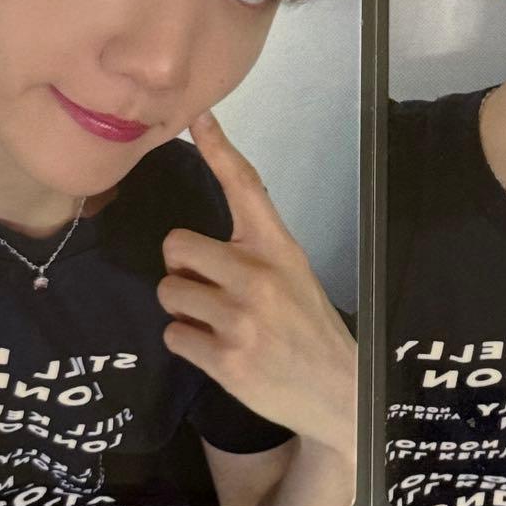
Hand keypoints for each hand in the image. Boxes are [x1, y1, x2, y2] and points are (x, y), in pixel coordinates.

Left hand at [158, 112, 356, 457]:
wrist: (336, 389)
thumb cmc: (306, 324)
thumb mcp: (292, 272)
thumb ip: (250, 252)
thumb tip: (186, 247)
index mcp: (278, 247)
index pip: (244, 187)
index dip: (219, 149)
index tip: (198, 116)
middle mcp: (258, 275)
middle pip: (176, 246)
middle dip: (182, 269)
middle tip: (209, 289)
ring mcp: (242, 319)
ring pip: (169, 293)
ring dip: (184, 309)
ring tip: (217, 323)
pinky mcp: (226, 359)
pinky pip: (174, 336)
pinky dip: (188, 343)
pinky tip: (218, 350)